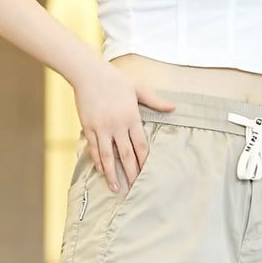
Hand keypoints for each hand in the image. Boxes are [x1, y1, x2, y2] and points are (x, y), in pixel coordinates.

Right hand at [73, 62, 175, 191]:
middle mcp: (117, 125)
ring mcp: (101, 128)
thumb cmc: (115, 80)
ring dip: (112, 174)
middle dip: (131, 174)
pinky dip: (98, 162)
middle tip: (136, 190)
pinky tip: (102, 172)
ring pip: (107, 157)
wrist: (88, 73)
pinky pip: (94, 149)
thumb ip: (155, 101)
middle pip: (126, 155)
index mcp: (131, 117)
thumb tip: (173, 107)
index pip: (140, 145)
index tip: (147, 175)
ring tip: (115, 188)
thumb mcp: (138, 88)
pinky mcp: (89, 128)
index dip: (144, 162)